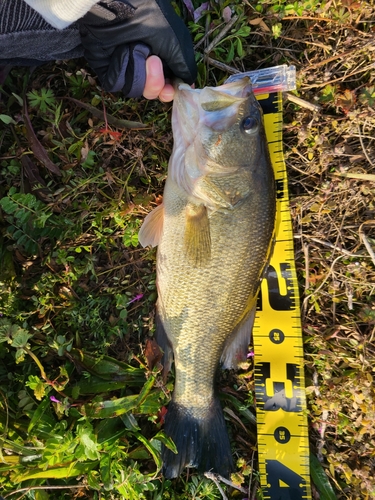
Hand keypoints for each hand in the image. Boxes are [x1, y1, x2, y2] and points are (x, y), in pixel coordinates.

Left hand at [78, 0, 195, 98]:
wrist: (116, 7)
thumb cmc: (149, 18)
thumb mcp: (176, 41)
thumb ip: (184, 66)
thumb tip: (188, 85)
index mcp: (164, 60)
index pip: (168, 86)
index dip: (169, 91)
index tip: (170, 88)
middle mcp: (145, 67)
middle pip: (153, 92)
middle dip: (155, 82)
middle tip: (153, 62)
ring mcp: (127, 70)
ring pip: (136, 90)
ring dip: (138, 70)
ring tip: (135, 48)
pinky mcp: (109, 71)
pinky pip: (117, 85)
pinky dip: (120, 69)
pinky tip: (120, 51)